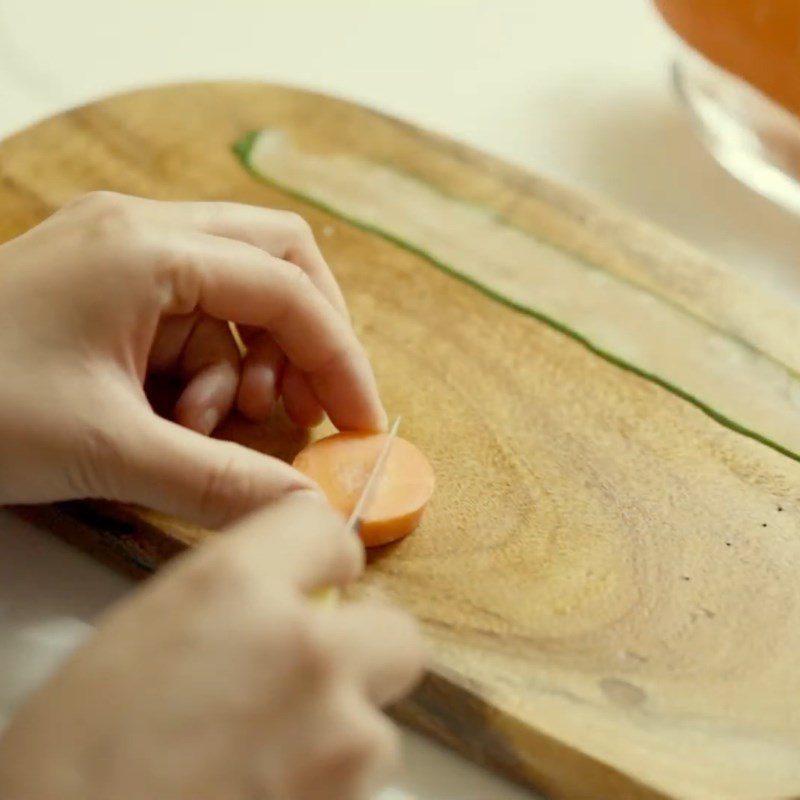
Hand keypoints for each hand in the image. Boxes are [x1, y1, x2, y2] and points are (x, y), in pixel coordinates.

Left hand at [0, 192, 385, 523]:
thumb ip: (217, 480)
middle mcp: (146, 231)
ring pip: (238, 293)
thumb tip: (305, 509)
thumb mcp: (105, 450)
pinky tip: (178, 415)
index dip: (340, 358)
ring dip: (250, 363)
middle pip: (278, 260)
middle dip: (309, 337)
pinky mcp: (112, 285)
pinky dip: (208, 369)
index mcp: (148, 249)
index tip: (360, 423)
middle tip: (304, 408)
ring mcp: (126, 252)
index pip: (287, 290)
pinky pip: (195, 317)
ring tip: (215, 425)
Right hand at [0, 493, 423, 799]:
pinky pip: (362, 782)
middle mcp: (304, 646)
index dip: (324, 554)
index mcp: (236, 586)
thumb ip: (228, 603)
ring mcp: (338, 732)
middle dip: (364, 648)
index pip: (324, 528)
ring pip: (378, 721)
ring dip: (342, 731)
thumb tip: (278, 605)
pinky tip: (271, 790)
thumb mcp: (142, 636)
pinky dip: (330, 785)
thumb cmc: (68, 760)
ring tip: (274, 755)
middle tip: (320, 671)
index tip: (323, 577)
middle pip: (395, 628)